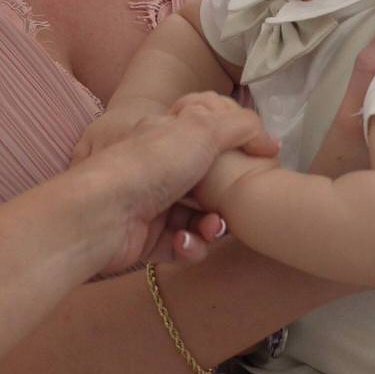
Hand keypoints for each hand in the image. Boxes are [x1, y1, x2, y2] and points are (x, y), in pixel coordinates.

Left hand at [72, 97, 279, 277]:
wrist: (103, 213)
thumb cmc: (152, 164)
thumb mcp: (202, 130)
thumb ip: (240, 128)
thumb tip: (271, 142)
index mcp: (167, 136)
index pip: (207, 137)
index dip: (233, 151)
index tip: (257, 164)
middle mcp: (158, 169)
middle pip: (207, 184)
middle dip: (227, 199)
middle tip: (235, 207)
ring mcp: (151, 205)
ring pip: (198, 218)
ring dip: (211, 227)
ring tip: (210, 229)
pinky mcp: (146, 240)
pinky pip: (181, 245)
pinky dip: (189, 246)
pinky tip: (185, 243)